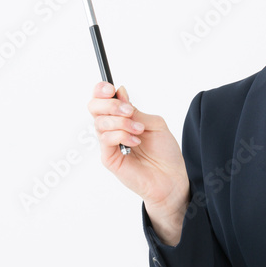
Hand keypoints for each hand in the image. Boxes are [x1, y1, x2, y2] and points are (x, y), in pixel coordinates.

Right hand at [87, 82, 189, 214]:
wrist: (171, 178)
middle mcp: (112, 129)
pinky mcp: (109, 158)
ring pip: (100, 123)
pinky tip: (136, 140)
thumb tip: (120, 91)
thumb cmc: (164, 152)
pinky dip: (121, 135)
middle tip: (128, 110)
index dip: (101, 90)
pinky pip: (106, 139)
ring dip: (121, 122)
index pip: (102, 100)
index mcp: (121, 118)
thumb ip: (135, 110)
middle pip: (94, 108)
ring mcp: (109, 144)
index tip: (111, 88)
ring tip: (139, 130)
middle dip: (109, 104)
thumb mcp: (154, 123)